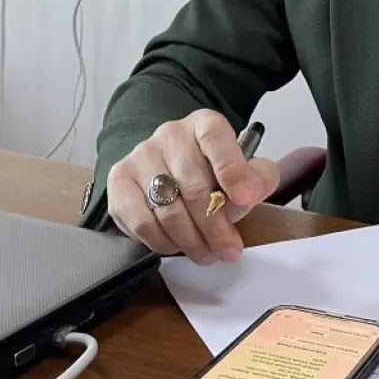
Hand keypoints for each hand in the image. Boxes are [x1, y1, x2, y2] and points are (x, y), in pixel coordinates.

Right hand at [106, 109, 279, 264]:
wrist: (169, 165)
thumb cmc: (211, 171)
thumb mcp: (244, 168)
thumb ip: (258, 178)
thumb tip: (251, 193)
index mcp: (204, 124)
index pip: (215, 139)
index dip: (233, 171)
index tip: (247, 199)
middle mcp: (170, 135)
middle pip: (194, 187)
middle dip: (216, 227)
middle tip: (229, 250)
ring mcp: (141, 156)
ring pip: (168, 210)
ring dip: (191, 242)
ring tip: (207, 254)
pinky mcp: (120, 180)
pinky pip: (141, 222)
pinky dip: (162, 242)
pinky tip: (177, 247)